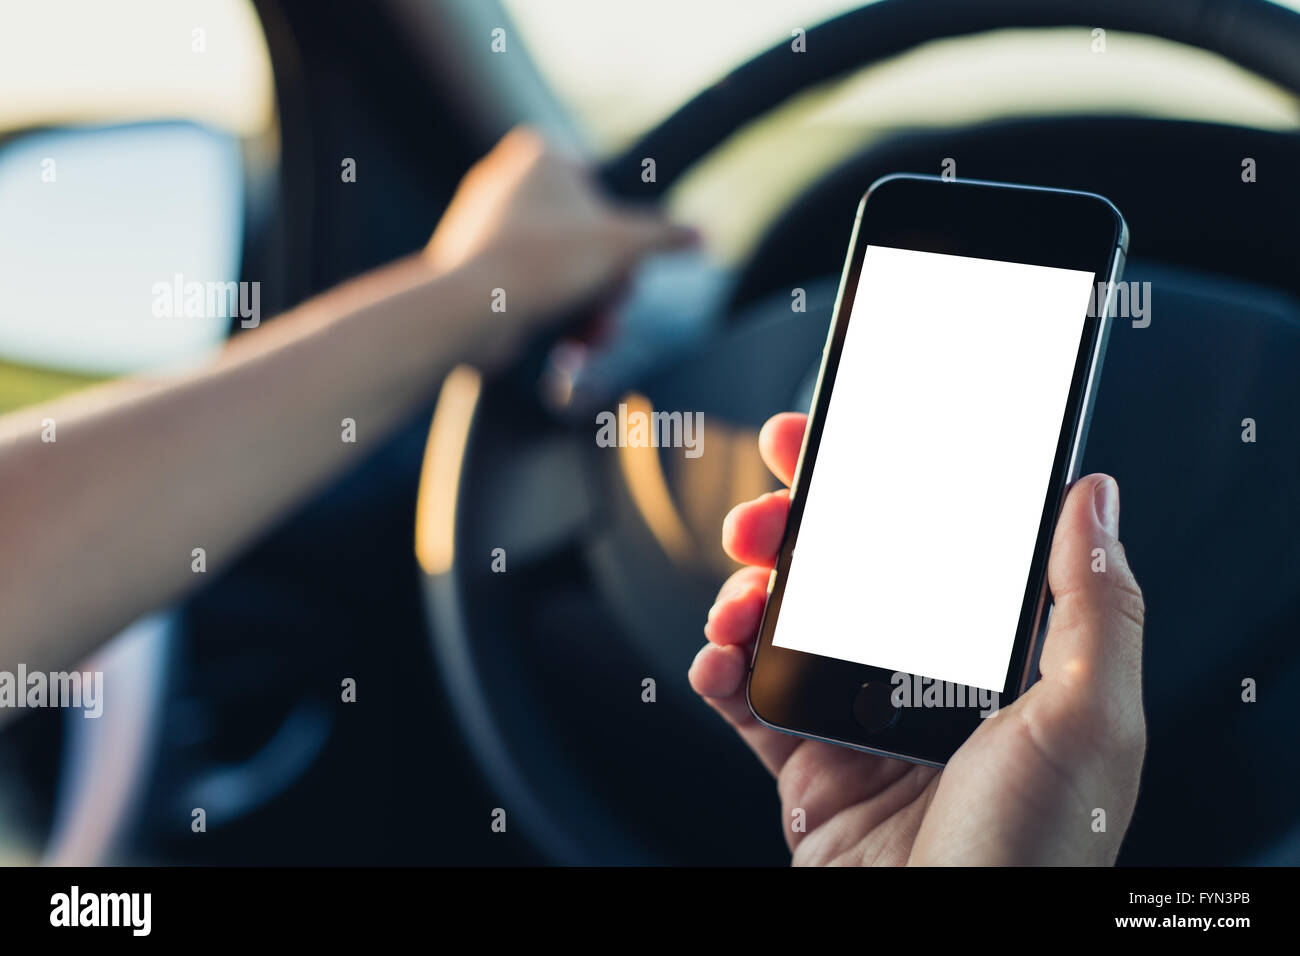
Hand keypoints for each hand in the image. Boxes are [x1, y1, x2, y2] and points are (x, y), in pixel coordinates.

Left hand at [425, 127, 695, 359]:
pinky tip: (569, 341)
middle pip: (585, 233)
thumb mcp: (624, 245)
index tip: (624, 257)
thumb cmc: (544, 261)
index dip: (620, 227)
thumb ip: (667, 237)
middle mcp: (507, 182)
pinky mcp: (477, 269)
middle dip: (607, 279)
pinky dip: (554, 313)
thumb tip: (705, 235)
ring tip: (593, 330)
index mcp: (537, 155)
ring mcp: (487, 226)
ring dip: (587, 304)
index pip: (601, 183)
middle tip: (613, 301)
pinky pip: (532, 287)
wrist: (472, 309)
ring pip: (561, 265)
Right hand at [690, 412, 1146, 864]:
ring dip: (747, 595)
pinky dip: (718, 669)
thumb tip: (1095, 499)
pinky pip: (746, 701)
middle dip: (794, 530)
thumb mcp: (1086, 719)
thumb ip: (1091, 605)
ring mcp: (857, 726)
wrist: (943, 952)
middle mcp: (921, 687)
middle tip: (763, 510)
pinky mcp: (805, 770)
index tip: (846, 443)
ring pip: (786, 628)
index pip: (932, 552)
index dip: (886, 491)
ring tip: (737, 598)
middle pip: (844, 579)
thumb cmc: (1034, 857)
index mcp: (991, 665)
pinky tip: (714, 658)